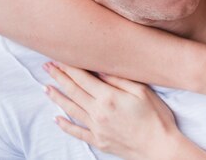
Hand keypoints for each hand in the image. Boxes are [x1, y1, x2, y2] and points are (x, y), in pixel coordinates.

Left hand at [43, 62, 205, 159]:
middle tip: (46, 67)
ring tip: (45, 87)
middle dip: (59, 77)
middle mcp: (98, 112)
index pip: (83, 78)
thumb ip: (119, 80)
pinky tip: (56, 119)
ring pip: (71, 110)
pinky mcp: (99, 140)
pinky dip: (65, 125)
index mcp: (109, 97)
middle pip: (74, 91)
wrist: (159, 147)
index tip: (58, 59)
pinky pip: (77, 132)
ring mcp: (96, 128)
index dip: (69, 68)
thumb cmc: (156, 117)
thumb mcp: (143, 91)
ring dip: (57, 97)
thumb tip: (101, 70)